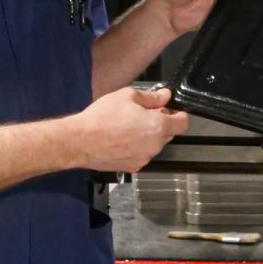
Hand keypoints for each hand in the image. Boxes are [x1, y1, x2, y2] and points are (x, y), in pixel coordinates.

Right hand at [70, 86, 188, 173]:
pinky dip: (137, 147)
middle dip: (161, 123)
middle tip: (144, 114)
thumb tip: (165, 96)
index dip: (179, 114)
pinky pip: (142, 155)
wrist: (80, 141)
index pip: (183, 123)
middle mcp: (154, 146)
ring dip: (148, 136)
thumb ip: (152, 97)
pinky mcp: (132, 167)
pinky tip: (122, 139)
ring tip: (128, 126)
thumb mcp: (127, 96)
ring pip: (154, 145)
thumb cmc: (102, 118)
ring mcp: (144, 158)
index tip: (171, 110)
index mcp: (157, 127)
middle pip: (169, 134)